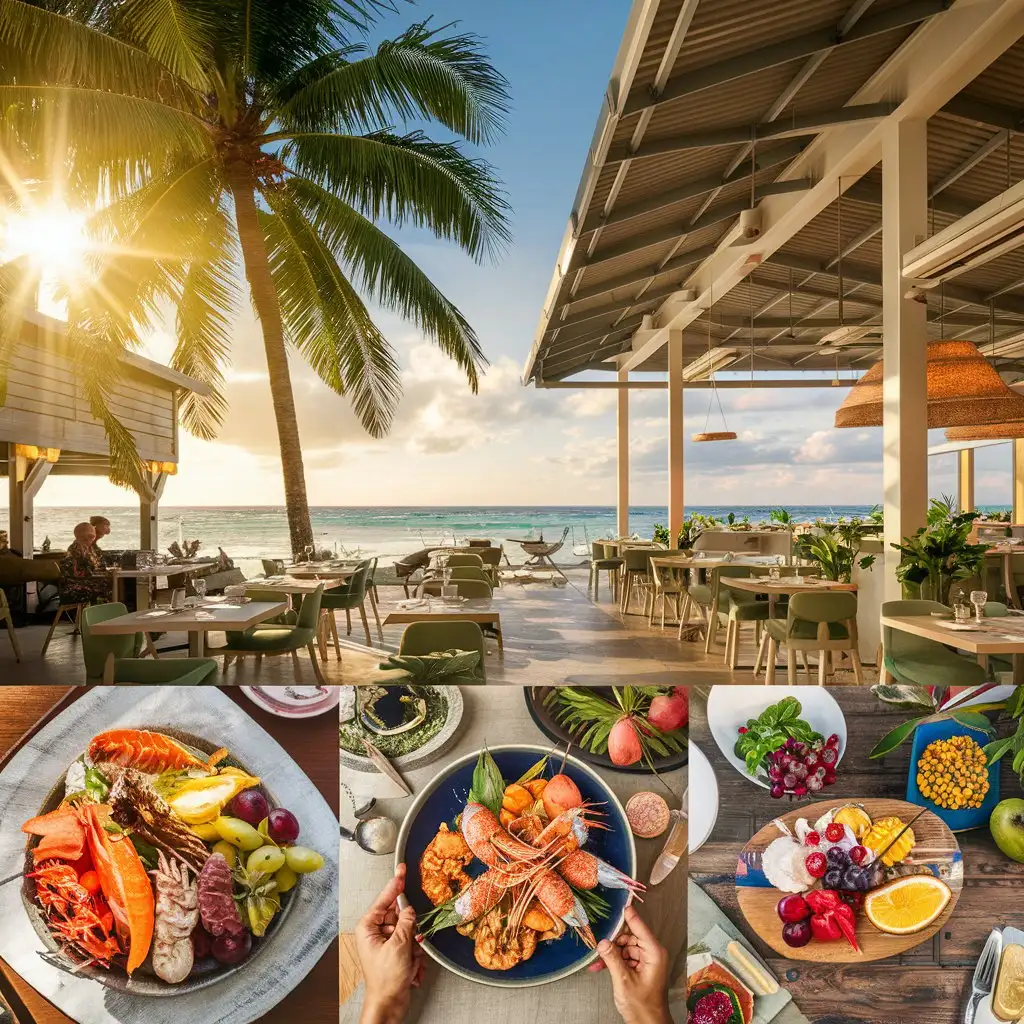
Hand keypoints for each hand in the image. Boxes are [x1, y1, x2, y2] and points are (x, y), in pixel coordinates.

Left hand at [356, 863, 424, 1023]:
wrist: (388, 1005)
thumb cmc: (385, 980)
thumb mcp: (398, 947)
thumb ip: (407, 923)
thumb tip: (410, 910)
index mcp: (369, 927)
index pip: (384, 899)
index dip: (395, 883)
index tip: (402, 869)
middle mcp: (376, 932)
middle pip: (400, 915)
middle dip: (411, 930)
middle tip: (411, 942)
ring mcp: (386, 942)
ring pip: (409, 930)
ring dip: (414, 947)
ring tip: (409, 961)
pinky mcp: (396, 951)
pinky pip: (411, 943)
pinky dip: (415, 955)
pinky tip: (411, 968)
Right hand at [588, 905, 671, 1023]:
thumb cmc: (642, 1006)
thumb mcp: (624, 981)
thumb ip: (612, 958)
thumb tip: (602, 941)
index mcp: (654, 952)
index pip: (639, 926)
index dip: (628, 914)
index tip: (620, 901)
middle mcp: (652, 953)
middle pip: (629, 936)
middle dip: (613, 941)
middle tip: (598, 945)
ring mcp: (646, 960)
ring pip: (625, 946)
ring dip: (611, 953)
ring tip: (597, 961)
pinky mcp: (640, 967)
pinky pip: (625, 957)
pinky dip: (613, 961)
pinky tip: (599, 967)